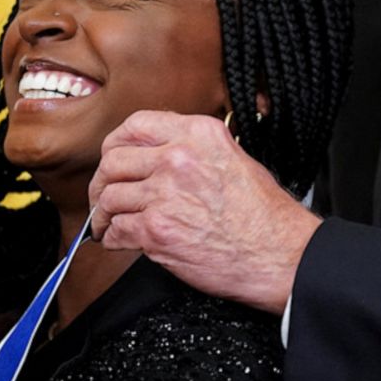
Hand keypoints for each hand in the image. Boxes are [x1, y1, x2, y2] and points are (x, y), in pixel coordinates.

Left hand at [88, 110, 320, 314]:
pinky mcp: (157, 230)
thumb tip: (160, 153)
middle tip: (102, 195)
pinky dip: (113, 238)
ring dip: (104, 214)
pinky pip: (118, 230)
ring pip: (110, 197)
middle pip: (113, 161)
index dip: (115, 145)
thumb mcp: (234, 158)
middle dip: (101, 182)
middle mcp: (178, 158)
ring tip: (108, 223)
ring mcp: (164, 194)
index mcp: (198, 134)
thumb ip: (195, 149)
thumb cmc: (264, 215)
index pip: (135, 126)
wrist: (279, 254)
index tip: (112, 158)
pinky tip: (119, 240)